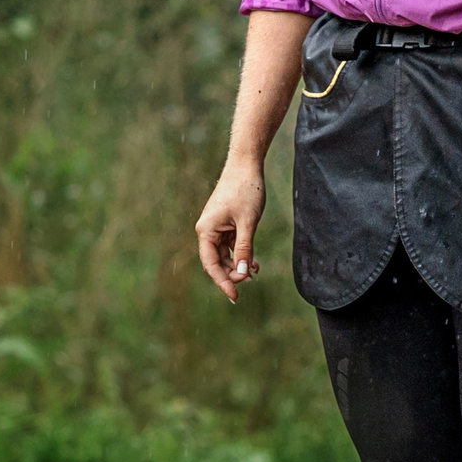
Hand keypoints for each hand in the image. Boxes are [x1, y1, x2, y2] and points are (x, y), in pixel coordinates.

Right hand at [194, 161, 267, 302]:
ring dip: (239, 264)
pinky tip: (254, 263)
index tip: (234, 296)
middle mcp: (208, 231)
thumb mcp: (248, 223)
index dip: (222, 281)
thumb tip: (242, 272)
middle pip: (217, 262)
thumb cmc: (245, 191)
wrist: (246, 165)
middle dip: (232, 273)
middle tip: (250, 279)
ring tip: (255, 272)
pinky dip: (242, 254)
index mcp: (206, 231)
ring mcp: (217, 227)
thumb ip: (244, 249)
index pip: (211, 264)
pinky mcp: (226, 223)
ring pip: (225, 255)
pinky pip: (232, 245)